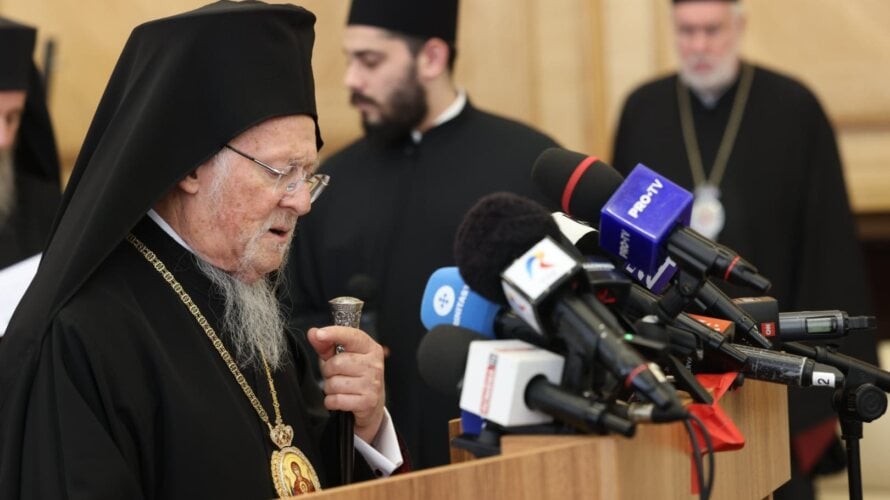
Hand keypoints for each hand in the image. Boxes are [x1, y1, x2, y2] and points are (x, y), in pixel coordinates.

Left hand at [307, 326, 384, 442]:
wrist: (372, 402)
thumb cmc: (354, 376)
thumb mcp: (340, 357)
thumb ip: (326, 345)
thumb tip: (313, 333)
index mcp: (370, 348)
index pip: (352, 336)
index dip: (334, 334)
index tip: (320, 334)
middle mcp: (374, 364)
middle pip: (336, 363)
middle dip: (328, 371)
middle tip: (335, 374)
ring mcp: (373, 384)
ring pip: (334, 383)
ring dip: (330, 388)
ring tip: (339, 387)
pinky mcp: (368, 402)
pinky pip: (336, 400)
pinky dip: (332, 401)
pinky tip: (340, 399)